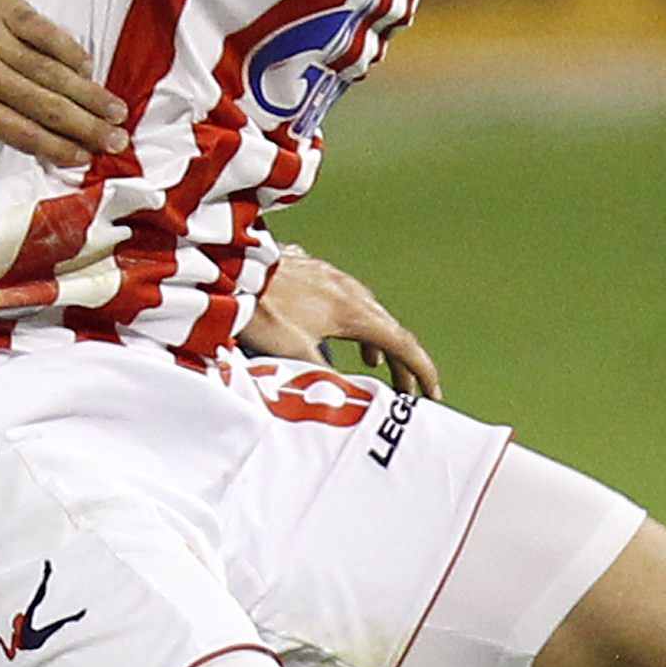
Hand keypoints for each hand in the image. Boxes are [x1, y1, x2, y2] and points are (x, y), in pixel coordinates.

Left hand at [0, 0, 125, 207]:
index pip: (20, 131)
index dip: (55, 147)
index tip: (84, 159)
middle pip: (45, 105)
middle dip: (85, 126)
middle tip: (117, 140)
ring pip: (50, 70)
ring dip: (86, 92)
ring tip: (116, 110)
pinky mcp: (3, 8)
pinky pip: (43, 30)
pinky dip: (67, 47)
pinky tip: (88, 66)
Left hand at [242, 246, 441, 398]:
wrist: (233, 268)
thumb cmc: (263, 313)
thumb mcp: (295, 354)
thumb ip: (326, 377)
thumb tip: (346, 398)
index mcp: (354, 312)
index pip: (401, 344)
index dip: (421, 371)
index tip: (431, 394)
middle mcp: (350, 290)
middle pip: (386, 329)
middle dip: (399, 362)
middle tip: (402, 389)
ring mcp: (331, 276)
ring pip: (364, 310)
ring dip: (373, 339)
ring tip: (370, 361)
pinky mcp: (311, 268)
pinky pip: (341, 295)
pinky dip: (348, 318)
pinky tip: (332, 324)